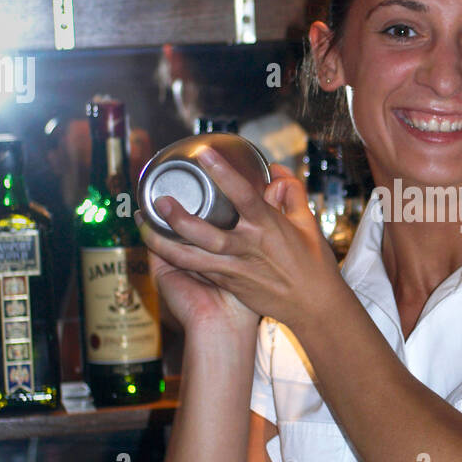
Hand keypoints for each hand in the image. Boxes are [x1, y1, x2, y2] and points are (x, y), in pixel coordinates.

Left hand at [135, 153, 342, 335]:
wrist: (314, 308)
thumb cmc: (314, 266)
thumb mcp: (308, 224)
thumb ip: (291, 194)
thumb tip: (276, 172)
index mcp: (268, 227)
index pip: (242, 195)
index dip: (223, 172)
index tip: (205, 153)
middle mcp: (248, 248)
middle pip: (207, 232)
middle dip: (180, 217)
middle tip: (160, 199)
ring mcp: (235, 268)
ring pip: (193, 256)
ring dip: (167, 241)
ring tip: (146, 225)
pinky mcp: (229, 282)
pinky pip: (197, 268)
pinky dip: (176, 256)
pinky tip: (159, 244)